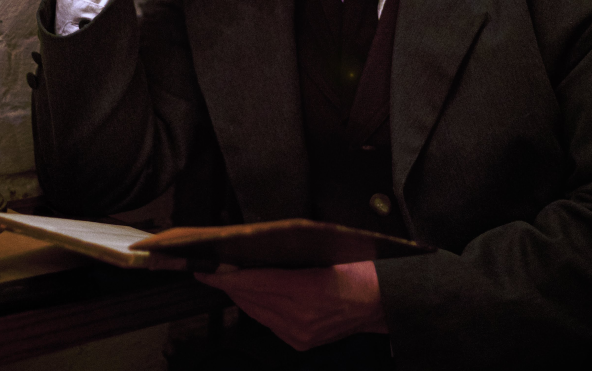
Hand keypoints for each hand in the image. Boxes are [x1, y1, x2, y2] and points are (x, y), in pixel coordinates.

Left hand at [195, 261, 387, 350]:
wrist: (382, 302)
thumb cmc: (359, 271)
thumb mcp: (324, 253)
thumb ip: (289, 256)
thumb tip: (256, 250)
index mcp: (306, 289)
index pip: (255, 282)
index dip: (228, 275)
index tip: (208, 269)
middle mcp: (299, 316)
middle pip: (251, 298)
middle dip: (228, 284)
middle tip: (212, 270)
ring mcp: (300, 332)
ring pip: (256, 312)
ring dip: (240, 296)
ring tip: (227, 280)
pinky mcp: (301, 341)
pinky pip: (268, 323)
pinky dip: (257, 308)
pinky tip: (251, 296)